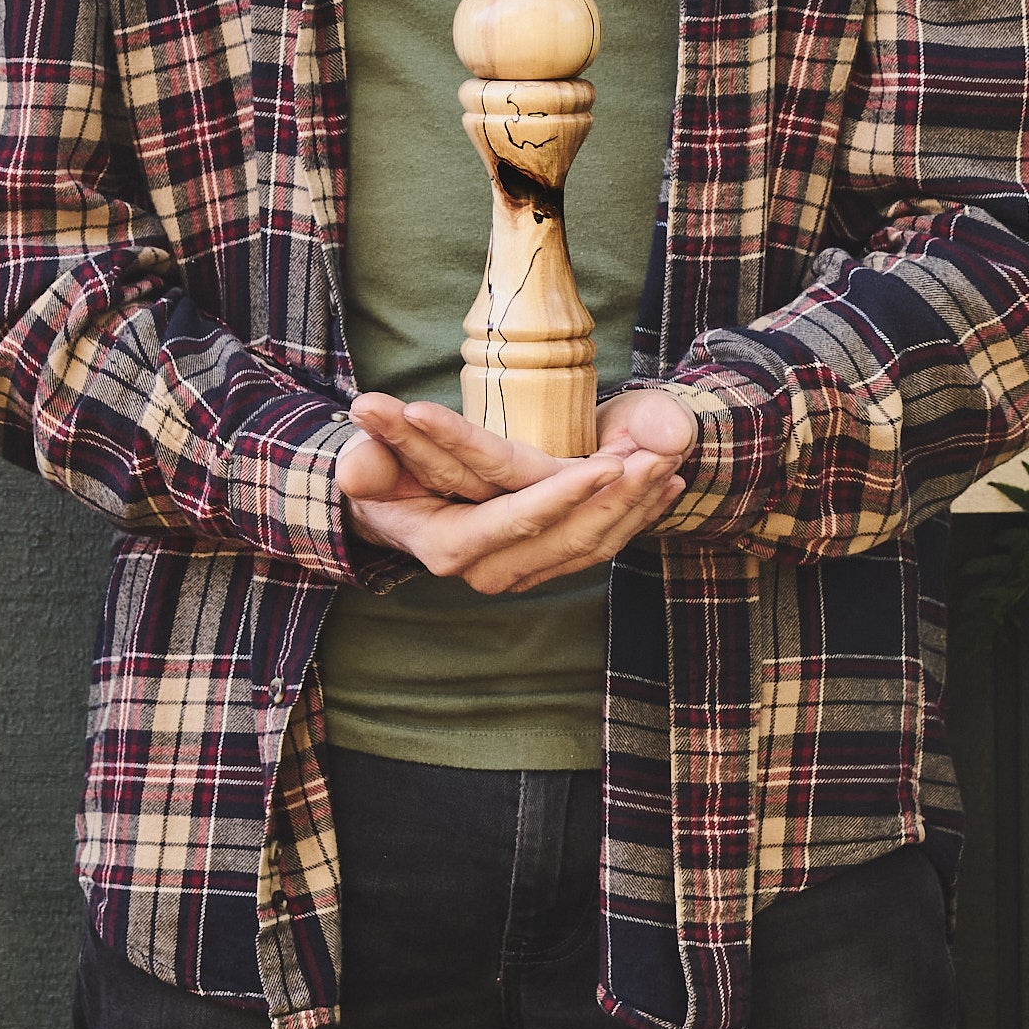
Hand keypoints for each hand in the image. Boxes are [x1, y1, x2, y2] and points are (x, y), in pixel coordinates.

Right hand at [333, 390, 695, 593]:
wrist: (393, 517)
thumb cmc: (380, 481)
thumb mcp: (365, 467)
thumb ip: (363, 463)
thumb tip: (356, 458)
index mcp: (450, 546)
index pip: (516, 522)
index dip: (563, 494)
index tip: (608, 463)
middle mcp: (489, 570)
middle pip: (569, 539)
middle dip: (619, 499)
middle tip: (660, 455)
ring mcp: (520, 573)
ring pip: (592, 545)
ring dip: (636, 507)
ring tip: (671, 463)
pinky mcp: (541, 564)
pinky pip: (596, 546)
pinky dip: (633, 518)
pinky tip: (665, 486)